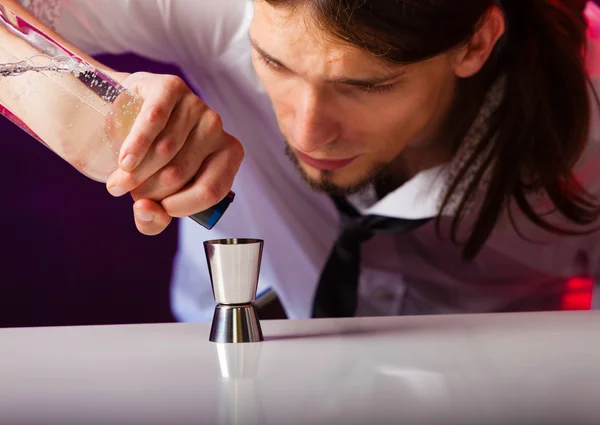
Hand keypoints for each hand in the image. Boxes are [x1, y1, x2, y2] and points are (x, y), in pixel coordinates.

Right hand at [105, 72, 243, 234]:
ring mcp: (196, 105)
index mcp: (228, 155)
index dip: (178, 207)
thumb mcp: (155, 195)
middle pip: (181, 173)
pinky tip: (124, 160)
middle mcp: (217, 128)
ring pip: (165, 151)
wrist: (126, 111)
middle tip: (126, 192)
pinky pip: (155, 120)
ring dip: (136, 173)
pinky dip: (137, 144)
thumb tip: (145, 211)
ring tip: (119, 182)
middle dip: (148, 191)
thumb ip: (154, 219)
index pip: (211, 191)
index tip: (152, 208)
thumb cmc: (150, 160)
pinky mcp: (172, 87)